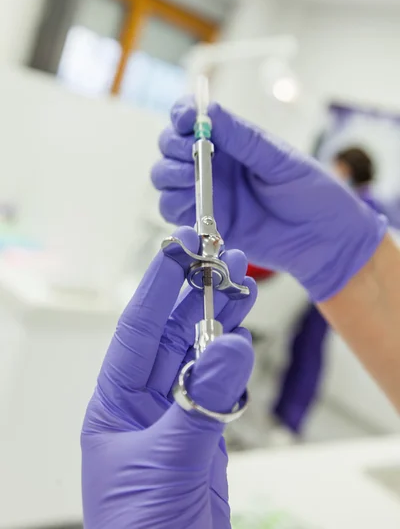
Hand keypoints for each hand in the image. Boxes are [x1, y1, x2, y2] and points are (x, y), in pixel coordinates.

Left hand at [81, 227, 256, 528]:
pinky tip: (240, 333)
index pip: (137, 331)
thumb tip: (227, 348)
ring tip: (238, 282)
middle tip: (220, 257)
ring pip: (197, 352)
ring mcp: (175, 413)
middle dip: (194, 293)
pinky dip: (232, 356)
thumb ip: (200, 404)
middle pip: (170, 333)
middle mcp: (143, 401)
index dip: (157, 287)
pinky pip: (218, 381)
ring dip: (217, 317)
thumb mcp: (166, 461)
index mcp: (115, 403)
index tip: (177, 251)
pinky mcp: (204, 429)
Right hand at [151, 99, 385, 300]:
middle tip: (190, 153)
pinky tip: (194, 206)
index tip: (185, 119)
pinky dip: (173, 206)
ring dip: (169, 174)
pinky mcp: (206, 224)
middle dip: (172, 146)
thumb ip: (243, 139)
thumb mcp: (279, 159)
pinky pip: (173, 213)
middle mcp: (214, 165)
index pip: (192, 120)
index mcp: (232, 142)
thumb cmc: (310, 192)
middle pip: (170, 147)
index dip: (181, 114)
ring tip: (190, 178)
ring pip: (164, 178)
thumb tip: (208, 110)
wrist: (324, 239)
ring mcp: (207, 194)